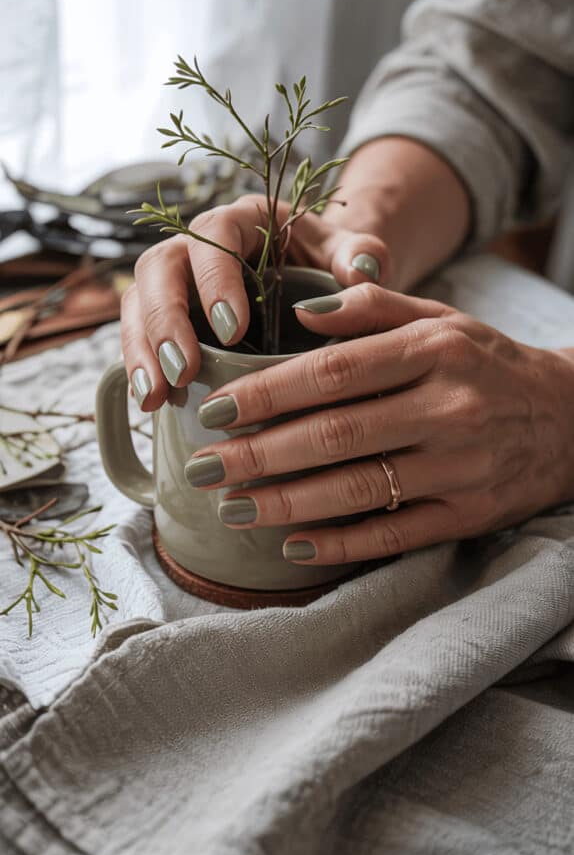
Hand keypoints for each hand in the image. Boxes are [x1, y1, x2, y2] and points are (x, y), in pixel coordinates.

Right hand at [121, 191, 391, 410]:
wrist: (316, 279)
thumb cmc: (332, 264)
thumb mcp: (352, 253)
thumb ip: (362, 254)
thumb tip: (360, 272)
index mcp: (242, 219)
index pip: (214, 233)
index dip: (215, 279)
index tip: (232, 329)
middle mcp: (196, 244)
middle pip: (160, 268)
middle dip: (165, 321)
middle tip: (184, 371)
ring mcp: (175, 281)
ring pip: (138, 302)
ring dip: (141, 349)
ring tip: (155, 397)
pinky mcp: (166, 317)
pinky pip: (138, 334)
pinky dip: (140, 367)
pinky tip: (150, 404)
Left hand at [185, 284, 573, 564]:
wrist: (570, 420)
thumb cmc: (488, 364)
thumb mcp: (442, 319)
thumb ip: (372, 309)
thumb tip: (300, 310)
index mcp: (435, 351)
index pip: (334, 372)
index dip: (268, 393)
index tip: (217, 409)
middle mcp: (449, 409)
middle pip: (336, 435)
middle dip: (260, 454)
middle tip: (204, 466)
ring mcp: (461, 468)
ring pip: (359, 490)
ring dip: (288, 503)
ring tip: (233, 508)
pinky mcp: (470, 515)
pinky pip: (396, 536)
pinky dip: (340, 543)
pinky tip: (293, 544)